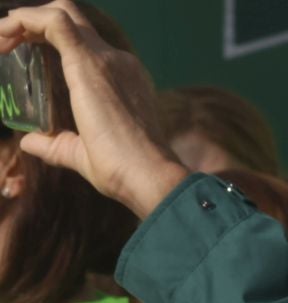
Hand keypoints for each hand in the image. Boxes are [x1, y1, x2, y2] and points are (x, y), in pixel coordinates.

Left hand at [0, 2, 189, 214]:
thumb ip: (55, 143)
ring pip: (60, 14)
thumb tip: (28, 141)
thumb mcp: (81, 153)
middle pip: (71, 19)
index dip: (47, 39)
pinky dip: (24, 21)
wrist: (148, 177)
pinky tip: (4, 36)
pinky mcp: (90, 63)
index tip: (21, 57)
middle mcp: (118, 62)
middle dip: (34, 23)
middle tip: (6, 44)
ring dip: (23, 21)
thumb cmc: (123, 172)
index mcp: (121, 80)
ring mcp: (106, 59)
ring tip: (0, 40)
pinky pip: (54, 22)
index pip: (83, 41)